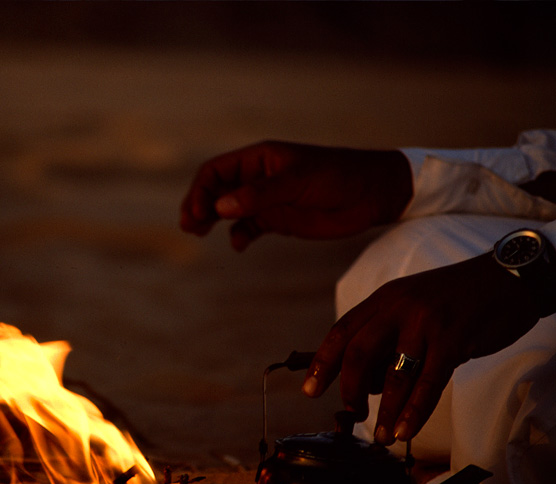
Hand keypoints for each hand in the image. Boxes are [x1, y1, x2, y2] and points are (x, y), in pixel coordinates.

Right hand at [180, 141, 412, 249]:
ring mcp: (267, 199)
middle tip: (189, 226)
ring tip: (199, 234)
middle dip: (198, 205)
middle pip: (215, 190)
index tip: (200, 213)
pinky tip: (239, 245)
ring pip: (227, 209)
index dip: (201, 190)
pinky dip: (238, 236)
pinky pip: (248, 227)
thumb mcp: (297, 181)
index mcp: (260, 158)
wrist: (373, 194)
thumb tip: (220, 208)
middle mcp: (258, 177)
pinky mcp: (278, 219)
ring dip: (211, 221)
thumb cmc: (338, 177)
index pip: (216, 171)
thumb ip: (259, 195)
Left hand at [302, 254, 540, 443]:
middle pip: (359, 352)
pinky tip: (406, 430)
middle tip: (352, 413)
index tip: (310, 390)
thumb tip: (367, 383)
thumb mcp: (411, 304)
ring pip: (395, 374)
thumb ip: (387, 336)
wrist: (507, 277)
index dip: (323, 363)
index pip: (342, 331)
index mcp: (384, 299)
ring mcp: (426, 323)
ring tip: (383, 435)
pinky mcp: (454, 340)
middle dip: (350, 389)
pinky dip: (414, 411)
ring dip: (386, 411)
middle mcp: (399, 308)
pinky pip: (428, 383)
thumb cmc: (455, 299)